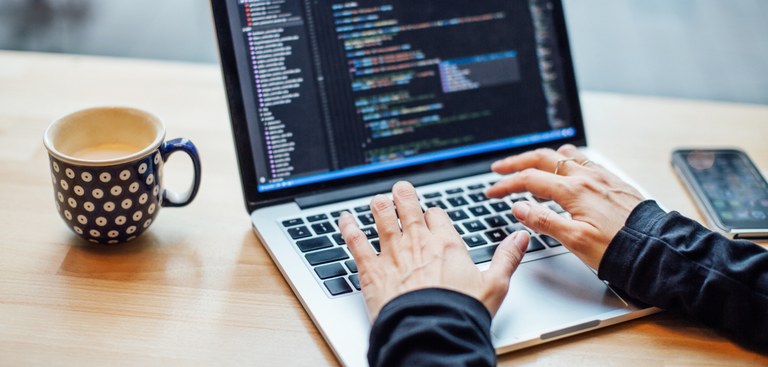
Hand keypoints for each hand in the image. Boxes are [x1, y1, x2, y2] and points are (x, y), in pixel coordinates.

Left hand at [340, 181, 528, 320]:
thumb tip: (521, 237)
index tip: (430, 216)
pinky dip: (348, 227)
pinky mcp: (371, 269)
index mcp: (446, 243)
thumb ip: (507, 257)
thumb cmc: (462, 312)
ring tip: (376, 200)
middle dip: (402, 195)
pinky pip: (355, 241)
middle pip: (406, 206)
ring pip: (381, 217)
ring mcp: (392, 253)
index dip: (432, 214)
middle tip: (399, 190)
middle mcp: (417, 242)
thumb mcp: (495, 284)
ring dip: (377, 205)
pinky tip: (344, 219)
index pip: (436, 215)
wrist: (433, 331)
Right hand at [485, 145, 643, 269]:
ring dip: (542, 157)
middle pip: (543, 159)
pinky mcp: (613, 182)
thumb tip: (519, 207)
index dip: (506, 185)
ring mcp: (601, 177)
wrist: (658, 249)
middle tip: (499, 168)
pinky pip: (583, 162)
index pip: (530, 180)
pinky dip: (564, 162)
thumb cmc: (619, 249)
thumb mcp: (575, 240)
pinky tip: (564, 171)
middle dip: (517, 162)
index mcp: (574, 190)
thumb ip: (544, 220)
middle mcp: (587, 178)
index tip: (491, 191)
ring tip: (529, 165)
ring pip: (564, 156)